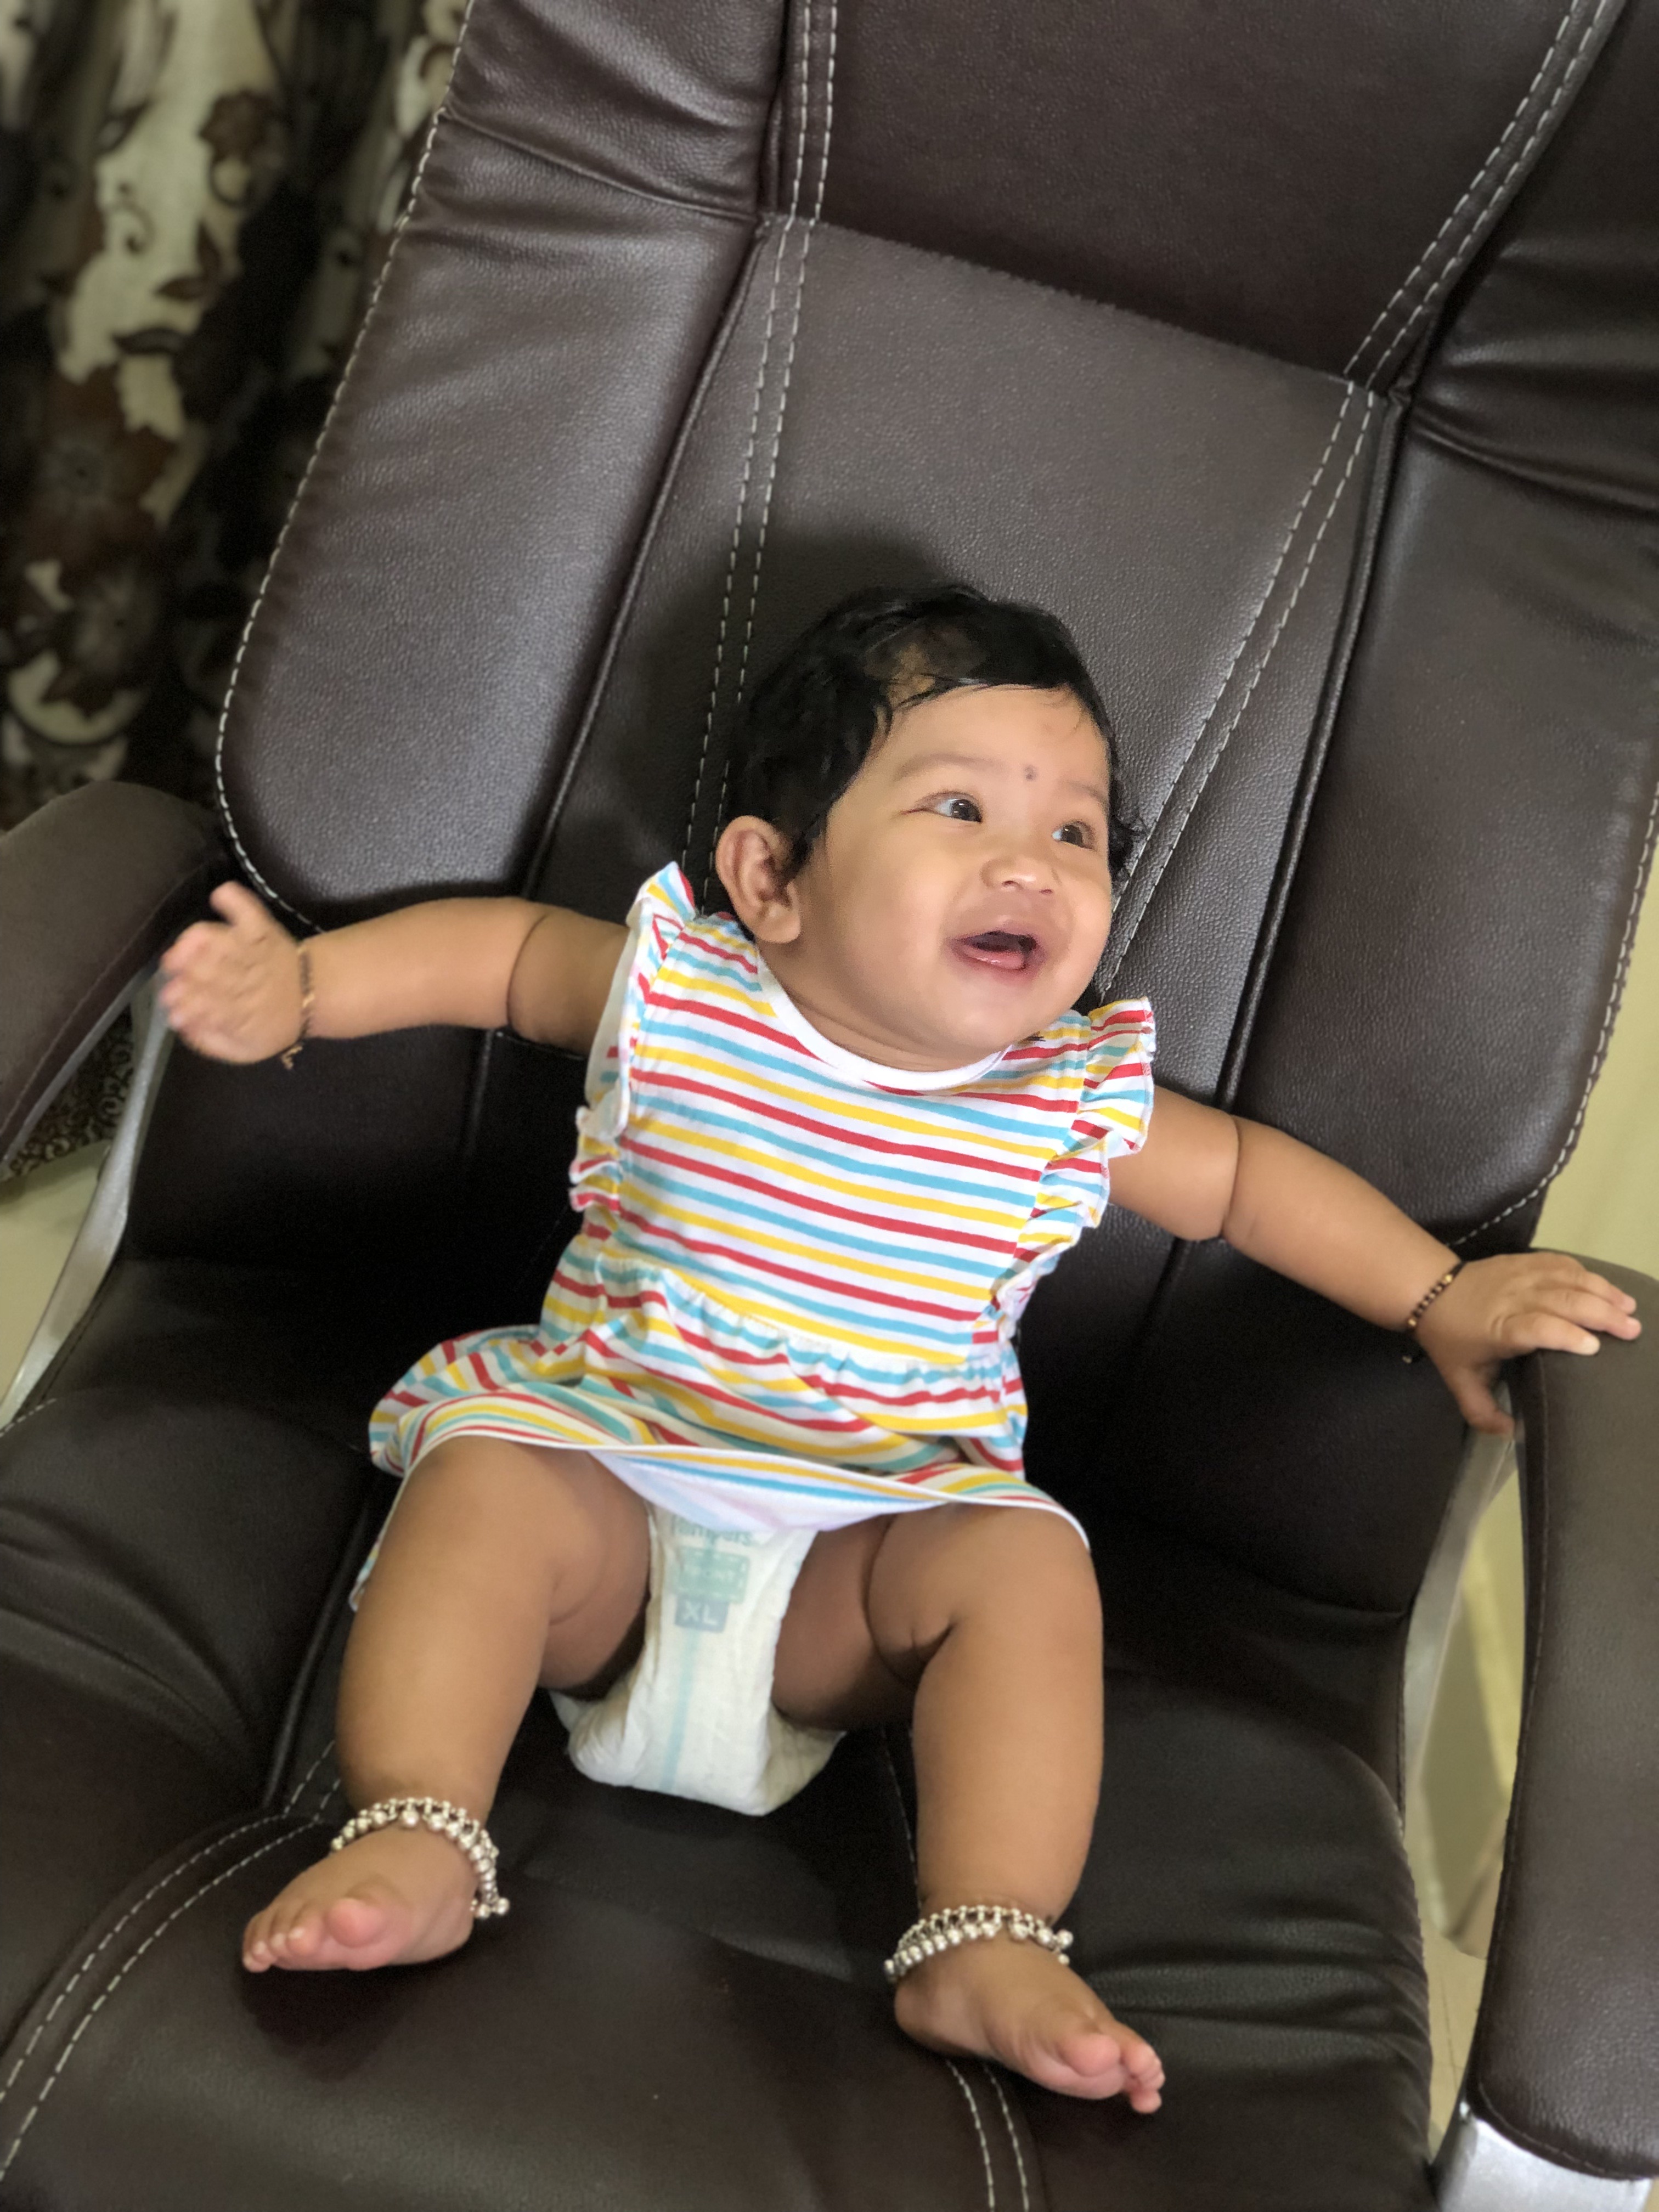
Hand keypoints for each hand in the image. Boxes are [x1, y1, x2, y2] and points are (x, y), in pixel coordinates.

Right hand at [157, 881, 306, 1063]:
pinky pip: (250, 912)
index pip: (212, 1008)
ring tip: (179, 952)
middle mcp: (250, 981)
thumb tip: (179, 1024)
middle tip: (171, 976)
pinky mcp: (263, 930)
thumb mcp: (242, 1049)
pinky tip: (219, 896)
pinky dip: (236, 900)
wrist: (311, 995)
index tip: (170, 1000)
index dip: (188, 1003)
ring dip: (197, 946)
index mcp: (244, 1015)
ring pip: (225, 946)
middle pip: (215, 975)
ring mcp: (256, 953)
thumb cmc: (267, 1023)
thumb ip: (209, 1041)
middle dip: (188, 976)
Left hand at [1414, 1253, 1640, 1434]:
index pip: (1537, 1327)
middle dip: (1600, 1313)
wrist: (1429, 1291)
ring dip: (1602, 1291)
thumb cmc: (1451, 1340)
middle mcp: (1513, 1298)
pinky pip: (1560, 1263)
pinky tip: (1606, 1287)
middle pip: (1562, 1300)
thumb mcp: (1460, 1381)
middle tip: (1631, 1329)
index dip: (1566, 1335)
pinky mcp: (1523, 1261)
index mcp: (1500, 1329)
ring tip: (1629, 1308)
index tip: (1594, 1347)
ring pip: (1567, 1278)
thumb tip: (1514, 1434)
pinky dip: (1586, 1273)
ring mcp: (1519, 1275)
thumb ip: (1483, 1413)